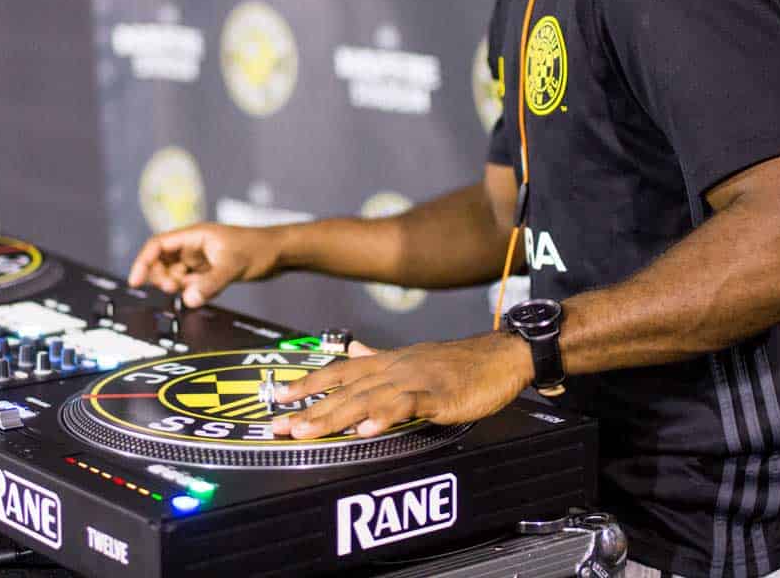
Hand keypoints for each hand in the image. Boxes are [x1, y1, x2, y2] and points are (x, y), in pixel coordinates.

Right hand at [127, 222, 280, 306]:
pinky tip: (204, 294)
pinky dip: (191, 292)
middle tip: (175, 289)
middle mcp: (194, 247)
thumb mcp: (232, 265)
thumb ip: (209, 284)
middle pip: (162, 262)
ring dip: (178, 287)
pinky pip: (191, 284)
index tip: (135, 281)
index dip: (143, 262)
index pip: (157, 245)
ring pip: (176, 275)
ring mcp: (201, 260)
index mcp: (194, 236)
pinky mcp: (210, 272)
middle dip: (162, 278)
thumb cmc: (258, 249)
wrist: (280, 253)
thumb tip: (187, 300)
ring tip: (195, 292)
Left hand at [270, 332, 532, 438]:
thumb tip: (352, 348)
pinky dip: (385, 417)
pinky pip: (406, 406)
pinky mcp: (436, 396)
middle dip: (309, 410)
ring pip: (366, 399)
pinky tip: (367, 430)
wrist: (499, 356)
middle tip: (280, 427)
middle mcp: (392, 369)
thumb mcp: (411, 358)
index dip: (308, 385)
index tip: (280, 399)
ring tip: (308, 432)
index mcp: (385, 362)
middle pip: (344, 391)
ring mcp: (413, 381)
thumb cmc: (456, 362)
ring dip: (334, 416)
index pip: (337, 372)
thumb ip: (377, 356)